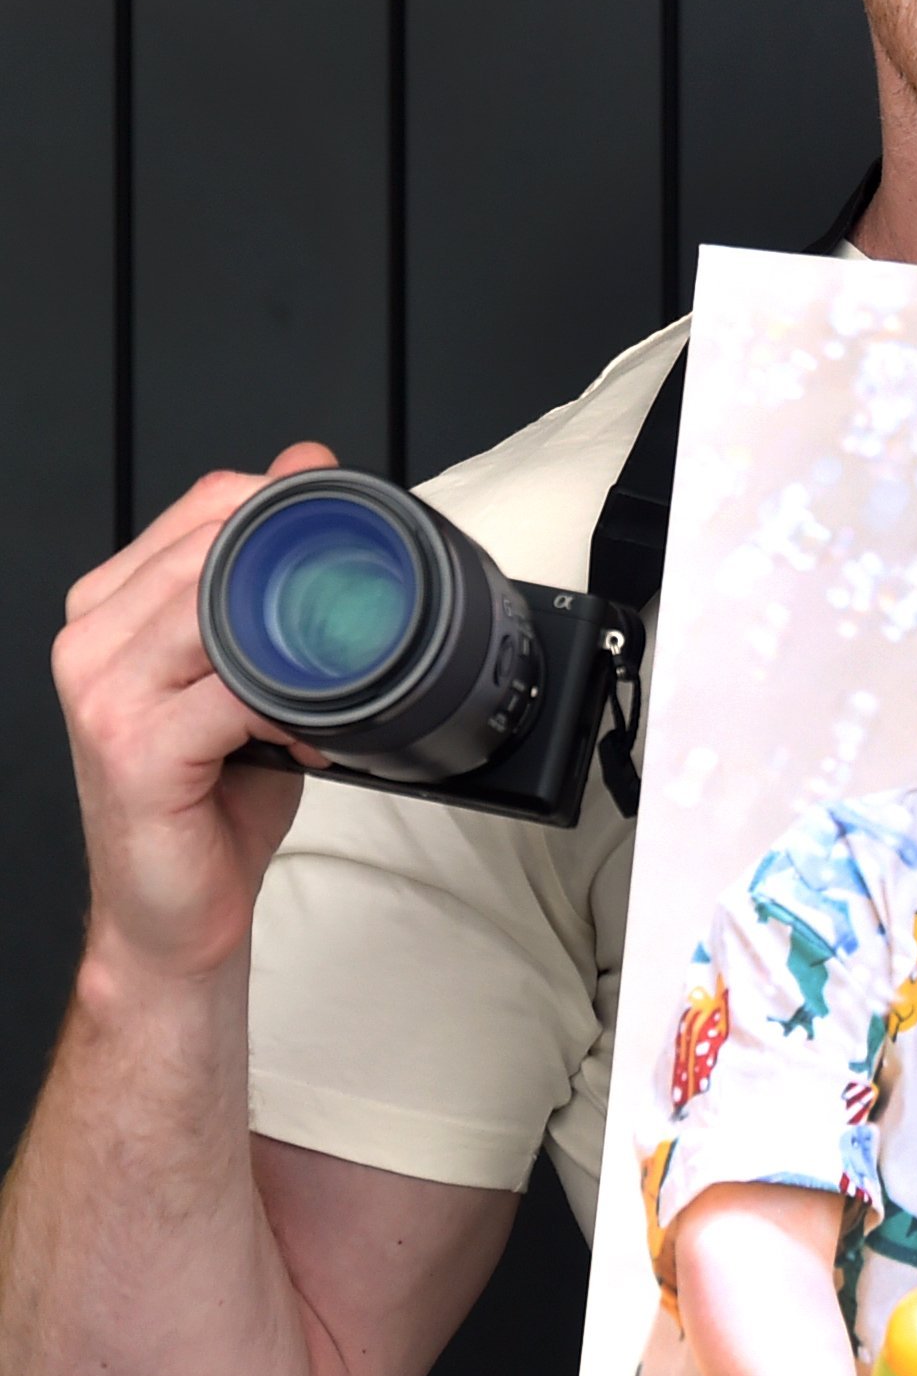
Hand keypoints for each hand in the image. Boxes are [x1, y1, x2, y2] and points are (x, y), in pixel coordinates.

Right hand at [52, 445, 337, 981]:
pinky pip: (231, 695)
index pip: (204, 505)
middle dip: (305, 573)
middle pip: (215, 550)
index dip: (288, 506)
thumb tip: (311, 465)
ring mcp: (103, 693)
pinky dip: (291, 705)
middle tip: (365, 610)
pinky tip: (311, 730)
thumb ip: (269, 581)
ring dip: (299, 643)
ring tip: (337, 682)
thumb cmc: (215, 794)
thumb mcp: (252, 672)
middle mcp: (92, 640)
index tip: (351, 537)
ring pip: (220, 614)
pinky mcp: (132, 749)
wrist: (174, 910)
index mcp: (112, 606)